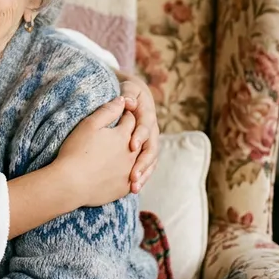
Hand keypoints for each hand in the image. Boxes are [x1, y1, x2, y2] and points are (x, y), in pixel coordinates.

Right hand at [55, 96, 139, 206]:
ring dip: (134, 155)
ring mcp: (129, 172)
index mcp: (123, 136)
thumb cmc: (76, 151)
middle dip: (133, 133)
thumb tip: (122, 100)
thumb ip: (108, 111)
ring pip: (138, 160)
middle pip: (137, 139)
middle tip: (123, 132)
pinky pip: (133, 179)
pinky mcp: (124, 188)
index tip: (120, 113)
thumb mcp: (89, 125)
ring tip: (122, 154)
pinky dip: (131, 174)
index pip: (130, 120)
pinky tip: (122, 173)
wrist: (71, 183)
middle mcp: (131, 153)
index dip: (125, 114)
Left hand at [118, 74, 159, 193]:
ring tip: (134, 187)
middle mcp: (152, 131)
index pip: (145, 127)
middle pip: (151, 149)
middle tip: (133, 176)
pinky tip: (133, 189)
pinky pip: (146, 166)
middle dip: (143, 163)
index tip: (132, 145)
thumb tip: (127, 100)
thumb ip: (127, 94)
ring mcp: (150, 142)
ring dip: (143, 174)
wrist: (133, 97)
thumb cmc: (127, 92)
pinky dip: (141, 177)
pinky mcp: (144, 151)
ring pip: (150, 161)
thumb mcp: (127, 89)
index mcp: (147, 115)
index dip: (140, 135)